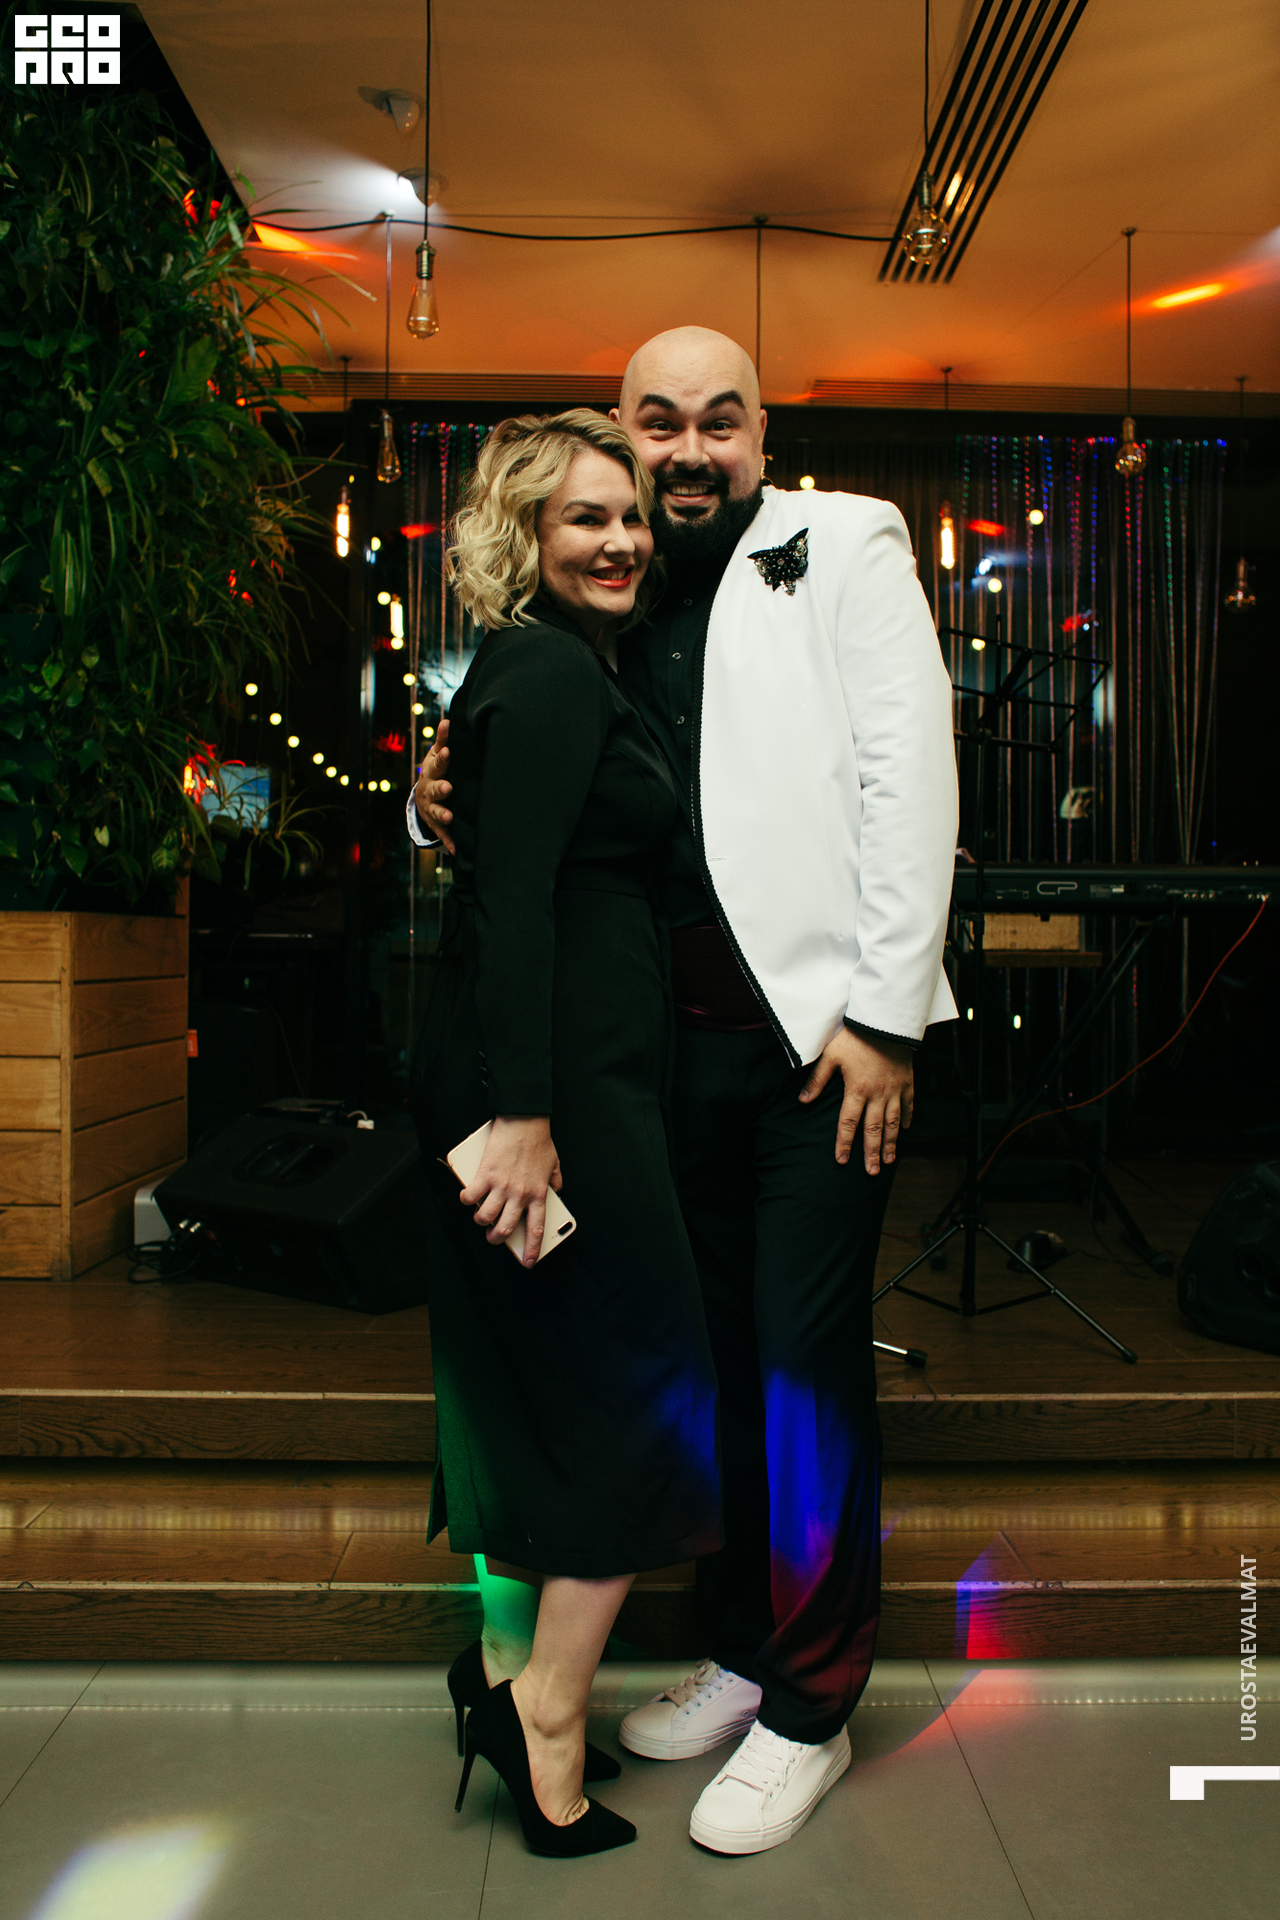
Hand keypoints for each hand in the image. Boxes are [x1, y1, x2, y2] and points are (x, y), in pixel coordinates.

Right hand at [413, 715, 455, 855]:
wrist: (426, 798)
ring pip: (437, 812)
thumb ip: (444, 741)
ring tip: (450, 817)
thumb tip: (449, 720)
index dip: (443, 758)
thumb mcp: (439, 756)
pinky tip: (456, 849)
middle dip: (441, 788)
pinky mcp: (438, 825)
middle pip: (435, 788)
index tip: (450, 752)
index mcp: (432, 771)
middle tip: (449, 787)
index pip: (438, 762)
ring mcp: (433, 808)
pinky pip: (444, 835)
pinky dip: (450, 842)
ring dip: (443, 815)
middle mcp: (430, 790)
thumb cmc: (439, 771)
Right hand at [459, 1115, 562, 1267]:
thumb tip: (557, 1189)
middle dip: (497, 1239)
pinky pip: (470, 1196)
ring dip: (481, 1221)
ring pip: (485, 1217)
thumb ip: (555, 1180)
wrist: (524, 1121)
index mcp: (538, 1194)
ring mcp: (501, 1186)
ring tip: (481, 1217)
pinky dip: (466, 1199)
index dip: (532, 1249)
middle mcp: (520, 1194)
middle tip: (494, 1237)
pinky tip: (468, 1196)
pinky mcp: (485, 1175)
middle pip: (505, 1229)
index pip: (536, 1229)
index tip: (528, 1262)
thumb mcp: (555, 1163)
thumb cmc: (539, 1141)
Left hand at [798, 1027, 913, 1173]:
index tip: (842, 1160)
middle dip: (872, 1153)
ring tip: (890, 1160)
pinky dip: (905, 1119)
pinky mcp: (906, 1082)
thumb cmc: (855, 1036)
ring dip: (891, 1143)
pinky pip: (907, 1105)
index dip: (844, 1143)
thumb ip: (817, 1079)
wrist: (885, 1020)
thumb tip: (803, 1101)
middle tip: (872, 1172)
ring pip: (892, 1122)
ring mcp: (894, 1089)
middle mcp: (877, 1094)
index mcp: (857, 1089)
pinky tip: (903, 1130)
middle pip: (874, 1130)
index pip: (848, 1123)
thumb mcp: (831, 1055)